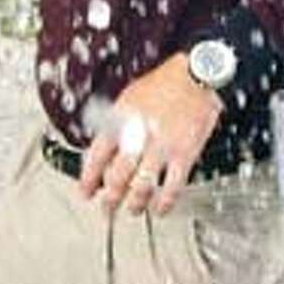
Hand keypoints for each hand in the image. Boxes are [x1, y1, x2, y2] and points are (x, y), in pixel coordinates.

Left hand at [79, 53, 224, 216]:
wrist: (197, 74)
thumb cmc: (165, 83)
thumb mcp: (130, 96)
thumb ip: (116, 123)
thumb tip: (105, 151)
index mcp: (122, 119)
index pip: (97, 156)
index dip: (88, 179)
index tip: (86, 192)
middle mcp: (139, 135)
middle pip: (117, 177)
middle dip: (109, 198)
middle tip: (107, 208)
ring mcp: (163, 146)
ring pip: (142, 187)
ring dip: (134, 204)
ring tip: (133, 209)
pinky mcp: (185, 153)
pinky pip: (172, 186)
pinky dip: (164, 202)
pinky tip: (160, 208)